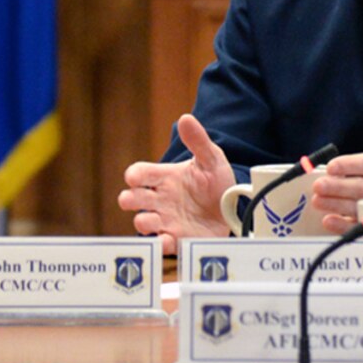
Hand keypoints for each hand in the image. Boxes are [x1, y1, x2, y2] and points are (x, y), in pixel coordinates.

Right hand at [119, 113, 232, 254]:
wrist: (233, 210)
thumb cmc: (216, 182)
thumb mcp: (211, 159)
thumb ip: (198, 141)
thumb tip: (185, 118)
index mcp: (164, 178)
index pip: (139, 173)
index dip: (134, 175)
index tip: (135, 178)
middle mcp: (160, 199)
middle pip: (131, 199)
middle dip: (128, 200)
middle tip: (134, 199)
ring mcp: (166, 220)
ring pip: (142, 222)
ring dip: (144, 222)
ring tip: (154, 220)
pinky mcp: (176, 239)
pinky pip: (161, 244)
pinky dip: (159, 244)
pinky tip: (166, 239)